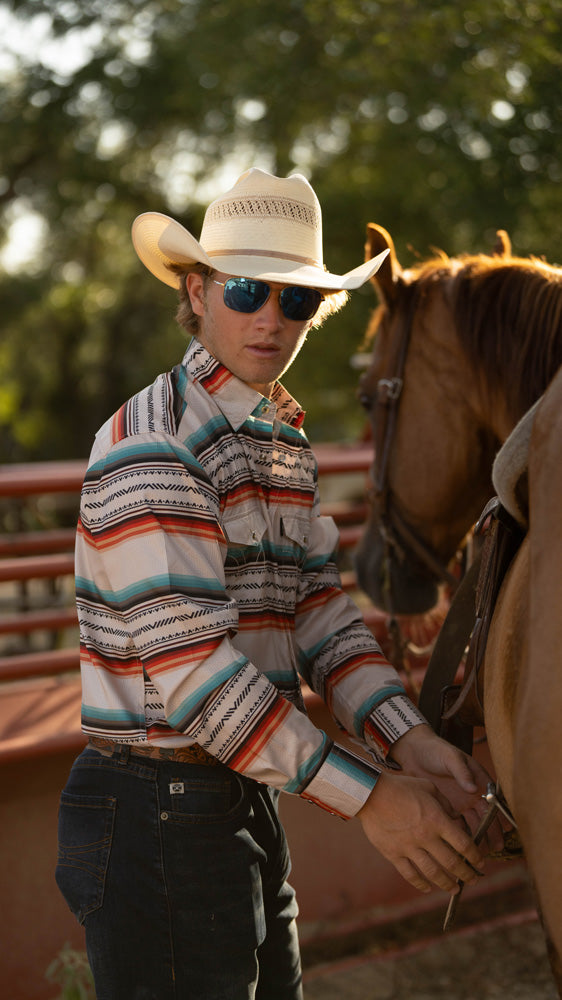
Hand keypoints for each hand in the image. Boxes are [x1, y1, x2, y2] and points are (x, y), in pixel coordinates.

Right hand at [357, 770, 484, 893]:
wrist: (370, 793)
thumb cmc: (401, 787)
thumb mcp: (428, 787)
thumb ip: (444, 803)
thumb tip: (455, 818)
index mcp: (437, 820)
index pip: (463, 844)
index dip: (475, 856)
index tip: (481, 863)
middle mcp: (426, 837)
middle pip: (452, 862)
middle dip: (466, 874)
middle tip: (473, 879)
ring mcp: (409, 847)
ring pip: (433, 873)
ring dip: (447, 883)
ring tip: (455, 889)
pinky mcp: (393, 854)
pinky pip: (409, 874)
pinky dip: (420, 884)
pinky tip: (428, 887)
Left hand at [388, 725, 504, 852]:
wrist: (413, 752)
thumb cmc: (435, 750)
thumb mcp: (450, 757)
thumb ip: (462, 772)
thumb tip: (474, 789)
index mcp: (478, 780)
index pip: (494, 800)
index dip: (501, 814)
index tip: (506, 829)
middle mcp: (472, 794)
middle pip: (486, 816)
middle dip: (492, 832)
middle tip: (496, 848)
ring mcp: (460, 802)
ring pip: (473, 823)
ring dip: (478, 837)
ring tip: (481, 854)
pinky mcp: (447, 808)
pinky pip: (457, 825)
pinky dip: (460, 836)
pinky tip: (462, 849)